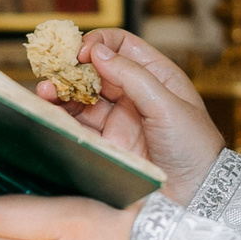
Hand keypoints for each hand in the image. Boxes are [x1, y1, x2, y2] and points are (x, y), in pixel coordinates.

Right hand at [33, 29, 224, 197]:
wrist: (196, 196)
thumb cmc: (193, 147)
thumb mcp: (167, 105)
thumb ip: (132, 77)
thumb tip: (97, 50)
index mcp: (156, 76)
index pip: (121, 46)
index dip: (100, 43)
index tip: (82, 51)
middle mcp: (134, 94)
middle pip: (95, 70)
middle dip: (72, 67)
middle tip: (53, 67)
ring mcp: (118, 120)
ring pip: (82, 97)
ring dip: (61, 90)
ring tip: (44, 90)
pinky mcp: (106, 144)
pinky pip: (78, 125)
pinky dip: (61, 116)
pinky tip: (49, 110)